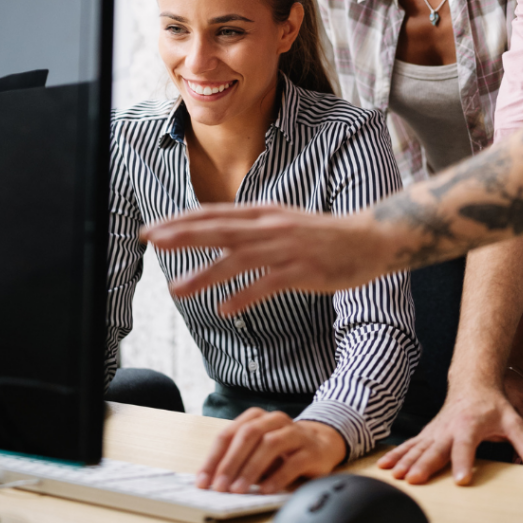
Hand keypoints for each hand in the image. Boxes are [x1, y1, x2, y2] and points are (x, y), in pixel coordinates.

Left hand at [140, 205, 390, 314]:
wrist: (370, 239)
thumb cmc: (324, 235)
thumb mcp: (283, 223)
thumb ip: (251, 230)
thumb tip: (217, 240)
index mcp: (264, 213)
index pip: (215, 214)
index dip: (182, 221)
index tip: (153, 229)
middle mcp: (271, 226)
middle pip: (220, 230)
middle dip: (183, 235)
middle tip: (151, 240)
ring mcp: (287, 248)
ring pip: (239, 259)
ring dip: (205, 273)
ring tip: (177, 289)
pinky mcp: (304, 271)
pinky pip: (269, 284)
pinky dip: (245, 295)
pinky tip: (224, 309)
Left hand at [196, 408, 346, 493]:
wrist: (322, 444)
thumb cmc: (282, 450)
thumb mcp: (256, 452)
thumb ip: (238, 462)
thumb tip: (213, 482)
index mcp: (256, 418)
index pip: (229, 435)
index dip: (213, 458)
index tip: (202, 481)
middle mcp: (275, 420)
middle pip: (248, 435)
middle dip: (231, 462)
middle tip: (219, 487)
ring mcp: (295, 433)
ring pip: (270, 444)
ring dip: (251, 468)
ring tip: (238, 490)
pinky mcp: (312, 450)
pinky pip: (293, 461)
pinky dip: (277, 477)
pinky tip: (265, 490)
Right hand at [377, 383, 522, 485]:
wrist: (473, 380)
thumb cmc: (493, 403)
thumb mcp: (514, 423)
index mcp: (470, 426)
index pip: (466, 447)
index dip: (463, 463)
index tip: (460, 480)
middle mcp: (448, 428)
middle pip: (435, 449)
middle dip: (424, 465)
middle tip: (415, 481)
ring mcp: (435, 430)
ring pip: (417, 448)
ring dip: (405, 461)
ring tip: (395, 477)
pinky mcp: (428, 433)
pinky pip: (409, 445)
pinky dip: (396, 455)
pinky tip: (385, 467)